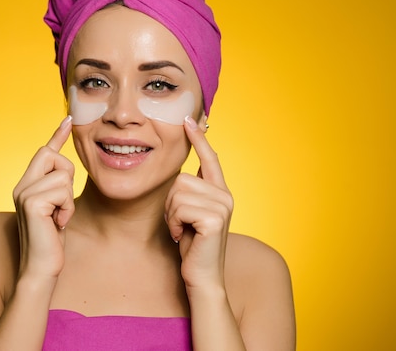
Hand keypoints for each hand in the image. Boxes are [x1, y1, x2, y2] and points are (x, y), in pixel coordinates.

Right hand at [12, 116, 74, 280]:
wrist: (40, 269)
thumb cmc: (51, 243)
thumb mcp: (57, 210)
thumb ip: (57, 189)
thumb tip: (64, 172)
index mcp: (27, 186)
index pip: (44, 153)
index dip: (57, 135)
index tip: (68, 120)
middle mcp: (21, 186)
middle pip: (52, 155)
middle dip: (66, 175)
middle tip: (62, 205)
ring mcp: (24, 192)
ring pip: (62, 176)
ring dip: (68, 200)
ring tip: (58, 220)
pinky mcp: (31, 202)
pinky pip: (62, 191)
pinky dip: (66, 209)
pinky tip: (57, 225)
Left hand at [164, 116, 233, 290]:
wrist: (201, 277)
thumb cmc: (192, 246)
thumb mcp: (189, 214)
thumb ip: (188, 193)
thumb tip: (178, 175)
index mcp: (219, 191)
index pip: (209, 158)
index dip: (199, 138)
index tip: (188, 118)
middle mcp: (225, 195)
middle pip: (180, 179)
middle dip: (171, 204)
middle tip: (180, 224)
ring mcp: (222, 205)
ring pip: (177, 192)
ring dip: (171, 215)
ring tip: (183, 230)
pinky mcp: (215, 217)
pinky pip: (179, 207)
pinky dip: (174, 224)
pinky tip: (183, 237)